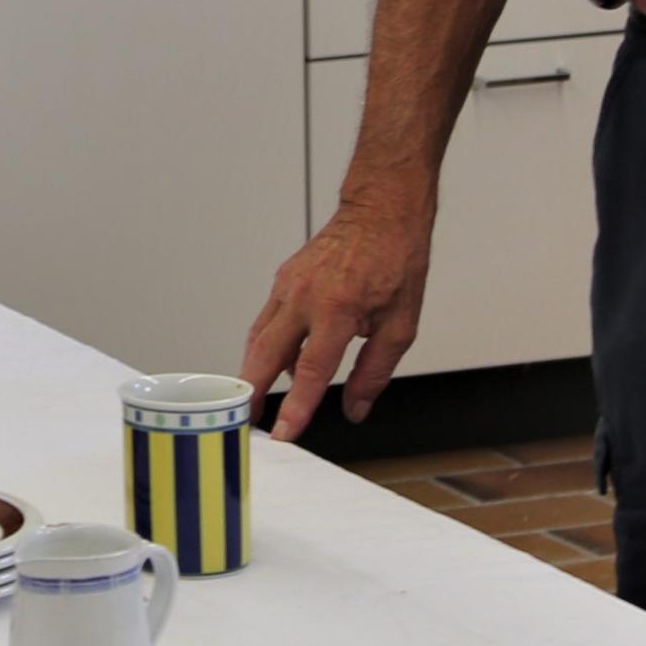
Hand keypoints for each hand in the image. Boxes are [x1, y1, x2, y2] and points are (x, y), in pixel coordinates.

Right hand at [240, 195, 435, 440]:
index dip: (295, 406)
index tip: (284, 432)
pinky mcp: (283, 280)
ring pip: (258, 338)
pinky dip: (267, 346)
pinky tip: (280, 362)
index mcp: (338, 310)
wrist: (380, 213)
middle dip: (252, 392)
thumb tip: (355, 408)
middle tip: (245, 420)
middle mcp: (305, 297)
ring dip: (253, 370)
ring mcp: (288, 286)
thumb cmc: (396, 262)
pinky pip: (267, 321)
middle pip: (265, 355)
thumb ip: (374, 372)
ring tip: (254, 398)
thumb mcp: (401, 326)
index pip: (310, 371)